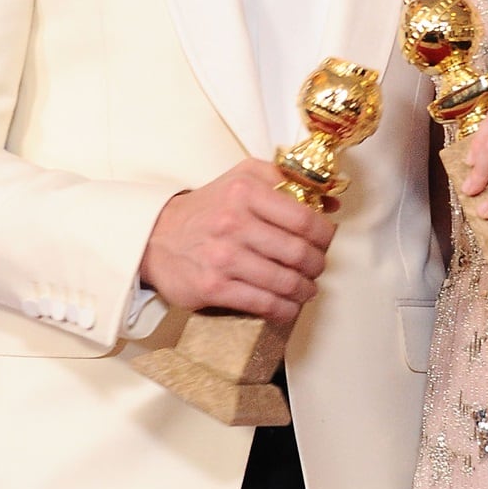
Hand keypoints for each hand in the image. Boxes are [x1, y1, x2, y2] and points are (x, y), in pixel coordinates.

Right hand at [140, 159, 335, 323]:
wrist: (157, 237)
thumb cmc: (207, 209)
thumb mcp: (243, 179)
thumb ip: (286, 182)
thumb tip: (330, 203)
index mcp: (245, 191)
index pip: (304, 219)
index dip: (324, 235)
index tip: (325, 240)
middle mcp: (233, 222)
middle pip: (299, 252)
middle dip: (317, 264)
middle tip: (317, 267)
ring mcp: (223, 256)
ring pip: (285, 281)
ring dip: (304, 290)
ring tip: (306, 289)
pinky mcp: (213, 286)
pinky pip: (264, 303)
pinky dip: (284, 309)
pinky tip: (288, 306)